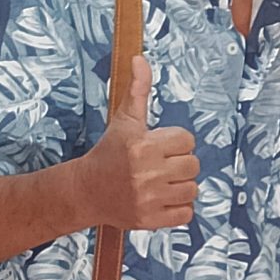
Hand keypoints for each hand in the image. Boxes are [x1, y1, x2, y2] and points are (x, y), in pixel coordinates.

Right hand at [80, 56, 197, 230]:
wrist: (87, 190)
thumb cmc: (110, 152)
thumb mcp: (124, 120)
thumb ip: (138, 90)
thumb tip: (140, 59)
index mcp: (142, 145)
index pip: (187, 140)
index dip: (175, 142)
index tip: (159, 146)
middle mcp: (145, 173)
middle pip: (193, 165)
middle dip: (179, 164)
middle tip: (160, 165)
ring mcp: (148, 199)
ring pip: (192, 189)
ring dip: (180, 186)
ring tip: (161, 182)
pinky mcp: (150, 220)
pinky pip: (186, 214)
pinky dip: (179, 208)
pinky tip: (162, 199)